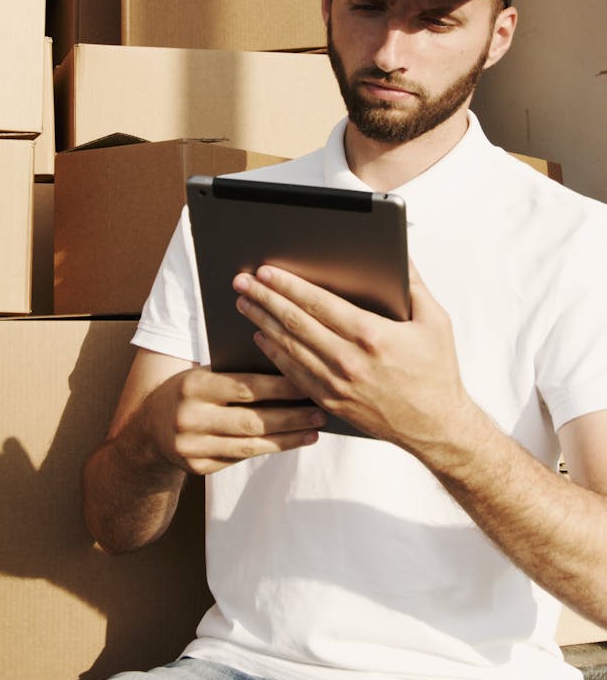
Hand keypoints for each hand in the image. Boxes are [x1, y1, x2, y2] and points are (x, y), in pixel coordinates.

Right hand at [136, 367, 325, 475]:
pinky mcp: (197, 467)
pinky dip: (268, 449)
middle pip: (250, 420)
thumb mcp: (202, 375)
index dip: (279, 387)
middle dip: (290, 417)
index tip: (307, 383)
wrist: (148, 430)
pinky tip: (291, 442)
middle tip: (321, 411)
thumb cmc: (188, 392)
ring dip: (287, 438)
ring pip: (249, 445)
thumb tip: (287, 372)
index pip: (243, 387)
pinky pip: (240, 458)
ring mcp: (191, 447)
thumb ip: (234, 374)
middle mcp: (190, 418)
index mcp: (193, 386)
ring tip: (314, 429)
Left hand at [233, 261, 472, 453]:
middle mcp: (349, 359)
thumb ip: (413, 284)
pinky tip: (262, 338)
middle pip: (295, 322)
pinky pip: (295, 375)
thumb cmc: (437, 371)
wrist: (436, 427)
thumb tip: (400, 253)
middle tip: (241, 282)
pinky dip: (275, 354)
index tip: (266, 271)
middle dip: (265, 298)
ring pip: (289, 347)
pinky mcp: (331, 403)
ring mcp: (337, 384)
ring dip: (262, 323)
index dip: (288, 285)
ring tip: (244, 304)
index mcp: (371, 334)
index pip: (317, 303)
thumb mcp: (435, 321)